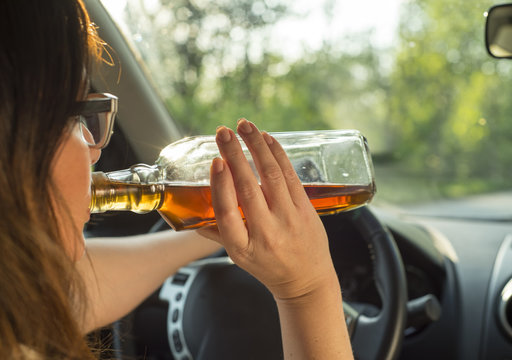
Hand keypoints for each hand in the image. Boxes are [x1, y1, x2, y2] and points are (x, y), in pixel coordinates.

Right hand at [197, 119, 337, 300]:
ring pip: (272, 176)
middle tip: (222, 132)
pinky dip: (277, 154)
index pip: (227, 214)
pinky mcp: (306, 209)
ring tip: (244, 126)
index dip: (221, 186)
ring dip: (256, 146)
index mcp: (243, 248)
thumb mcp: (238, 256)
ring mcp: (289, 219)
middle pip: (248, 189)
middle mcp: (267, 233)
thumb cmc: (268, 266)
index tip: (216, 161)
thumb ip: (217, 232)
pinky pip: (290, 176)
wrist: (306, 279)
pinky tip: (266, 138)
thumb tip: (191, 211)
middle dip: (235, 155)